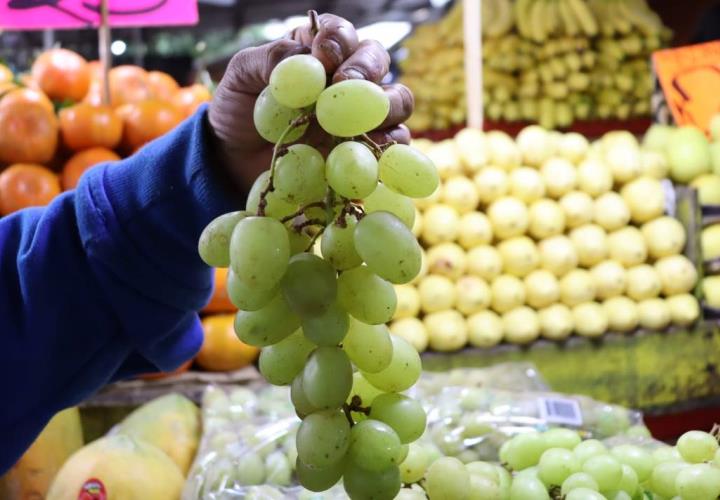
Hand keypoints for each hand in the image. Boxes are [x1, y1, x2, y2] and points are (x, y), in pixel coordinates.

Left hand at [208, 13, 413, 194]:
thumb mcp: (240, 78)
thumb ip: (268, 60)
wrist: (237, 162)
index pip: (341, 33)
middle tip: (344, 84)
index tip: (322, 57)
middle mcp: (346, 79)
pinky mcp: (368, 150)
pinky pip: (396, 142)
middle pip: (376, 60)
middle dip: (365, 68)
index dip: (337, 40)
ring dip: (387, 105)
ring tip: (363, 120)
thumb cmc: (240, 113)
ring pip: (397, 98)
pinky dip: (391, 142)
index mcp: (318, 52)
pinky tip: (371, 147)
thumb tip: (302, 56)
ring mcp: (361, 115)